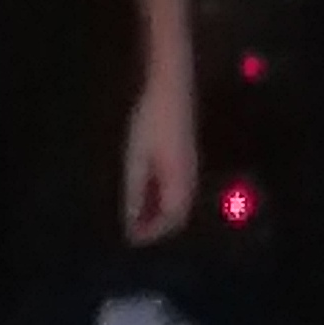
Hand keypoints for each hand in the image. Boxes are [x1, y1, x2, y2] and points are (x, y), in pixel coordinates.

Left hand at [120, 69, 197, 245]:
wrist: (170, 86)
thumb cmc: (150, 121)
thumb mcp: (137, 158)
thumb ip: (136, 191)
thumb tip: (132, 220)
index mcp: (180, 181)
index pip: (170, 220)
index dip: (151, 233)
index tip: (131, 238)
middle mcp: (190, 176)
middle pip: (178, 213)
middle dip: (158, 226)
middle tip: (134, 229)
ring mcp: (191, 164)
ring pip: (179, 199)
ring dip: (160, 210)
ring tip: (137, 213)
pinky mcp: (186, 153)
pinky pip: (178, 185)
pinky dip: (162, 195)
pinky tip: (146, 188)